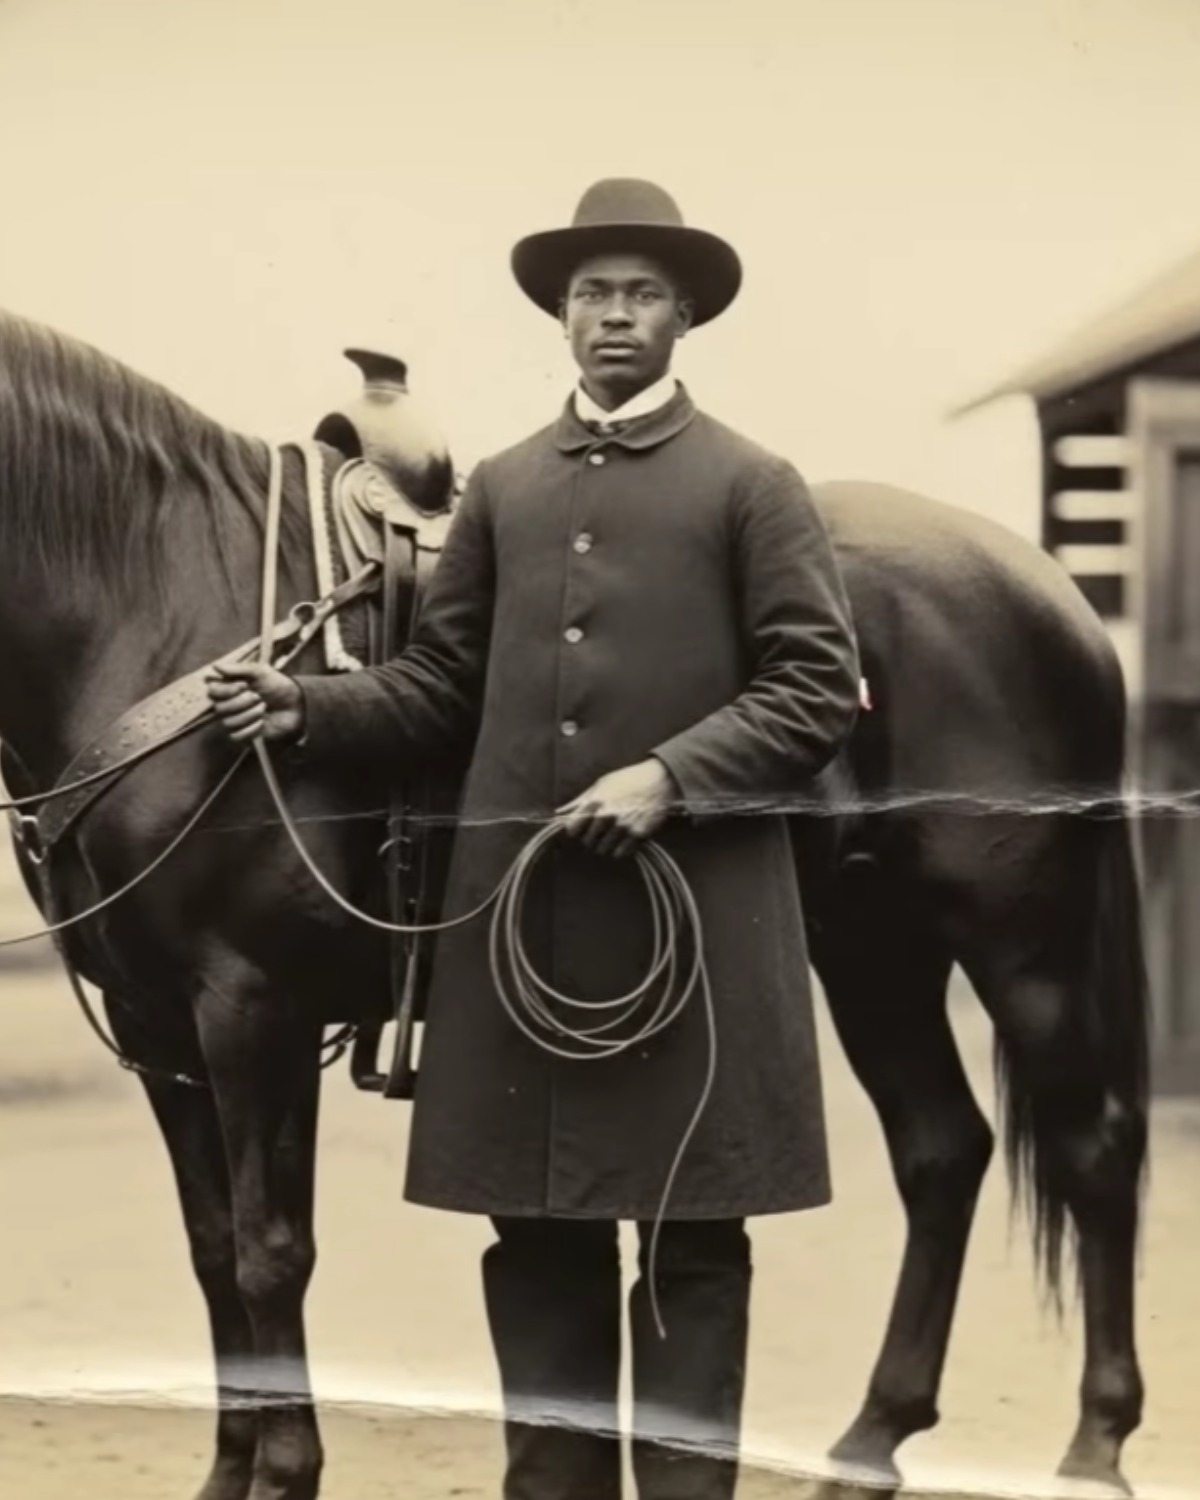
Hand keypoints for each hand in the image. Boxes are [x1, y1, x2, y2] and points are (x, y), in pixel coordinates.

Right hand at [204, 661, 304, 745]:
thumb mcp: (261, 672)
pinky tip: (262, 723)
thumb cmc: (277, 687)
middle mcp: (227, 705)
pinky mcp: (242, 736)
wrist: (295, 706)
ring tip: (263, 708)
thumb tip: (215, 666)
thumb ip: (238, 669)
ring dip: (249, 715)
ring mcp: (234, 721)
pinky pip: (236, 736)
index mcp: (229, 688)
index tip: (244, 685)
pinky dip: (251, 729)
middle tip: (258, 697)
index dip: (226, 690)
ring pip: (228, 723)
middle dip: (242, 702)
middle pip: (219, 708)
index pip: (212, 691)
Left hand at [556, 758, 677, 858]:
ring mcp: (622, 826)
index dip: (576, 830)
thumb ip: (580, 801)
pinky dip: (621, 849)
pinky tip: (625, 839)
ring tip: (614, 834)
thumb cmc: (629, 779)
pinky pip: (620, 853)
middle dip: (592, 837)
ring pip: (602, 850)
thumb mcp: (601, 784)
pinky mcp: (638, 834)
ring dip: (606, 844)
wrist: (659, 779)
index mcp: (595, 802)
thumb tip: (559, 812)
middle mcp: (606, 816)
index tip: (581, 828)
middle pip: (587, 841)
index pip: (572, 829)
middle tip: (602, 830)